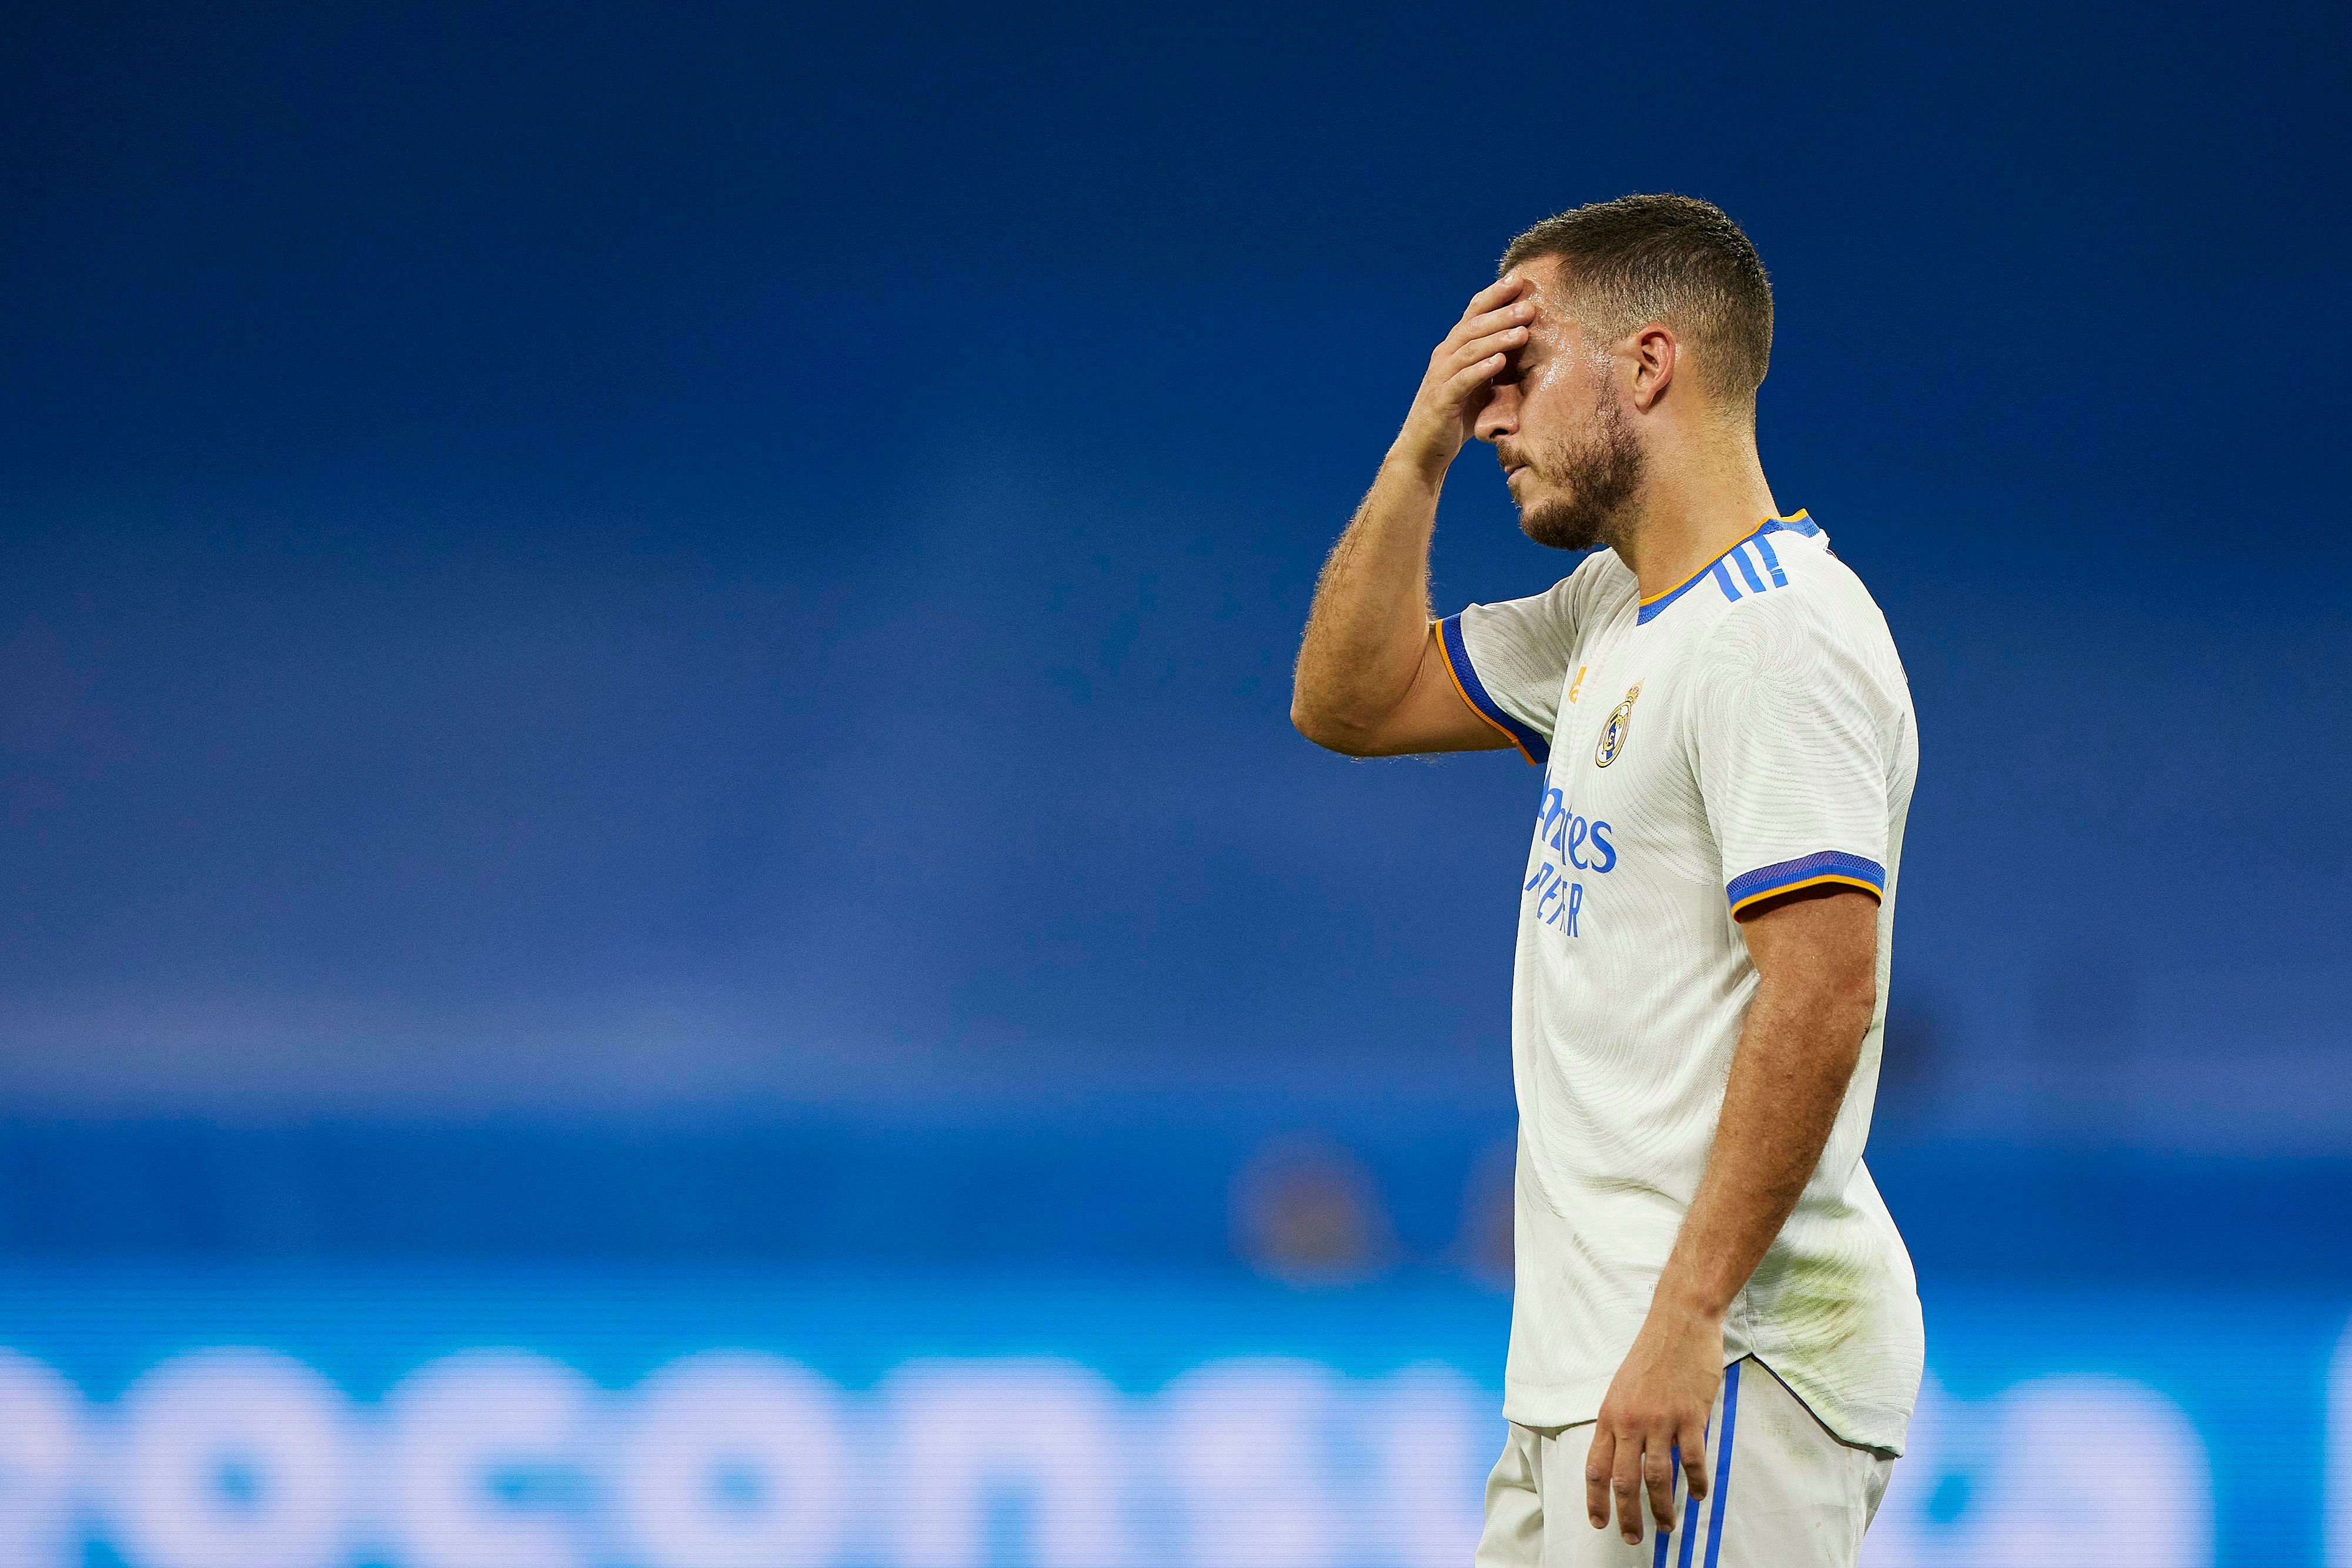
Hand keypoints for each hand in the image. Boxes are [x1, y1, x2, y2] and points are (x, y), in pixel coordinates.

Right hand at [1391, 276, 1532, 479]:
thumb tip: (1526, 342)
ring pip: (1469, 349)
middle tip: (1529, 305)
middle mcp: (1444, 357)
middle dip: (1501, 313)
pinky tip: (1499, 361)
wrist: (1424, 451)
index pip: (1474, 313)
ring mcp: (1440, 378)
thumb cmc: (1455, 417)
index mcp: (1453, 349)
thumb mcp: (1478, 384)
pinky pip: (1462, 381)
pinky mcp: (1441, 401)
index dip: (1495, 295)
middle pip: (1473, 326)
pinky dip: (1481, 369)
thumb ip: (1493, 362)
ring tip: (1523, 332)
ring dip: (1497, 338)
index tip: (1519, 280)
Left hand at [1586, 1298, 1722, 1544]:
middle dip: (1628, 1515)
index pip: (1595, 1467)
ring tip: (1667, 1525)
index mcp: (1609, 1415)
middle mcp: (1630, 1421)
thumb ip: (1620, 1422)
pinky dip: (1696, 1483)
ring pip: (1657, 1477)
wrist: (1680, 1321)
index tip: (1599, 1523)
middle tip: (1634, 1538)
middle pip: (1623, 1481)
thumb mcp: (1622, 1387)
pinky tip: (1699, 1494)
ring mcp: (1660, 1420)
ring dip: (1662, 1508)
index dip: (1595, 1500)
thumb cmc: (1652, 1353)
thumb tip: (1622, 1455)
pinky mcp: (1689, 1417)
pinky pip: (1692, 1461)